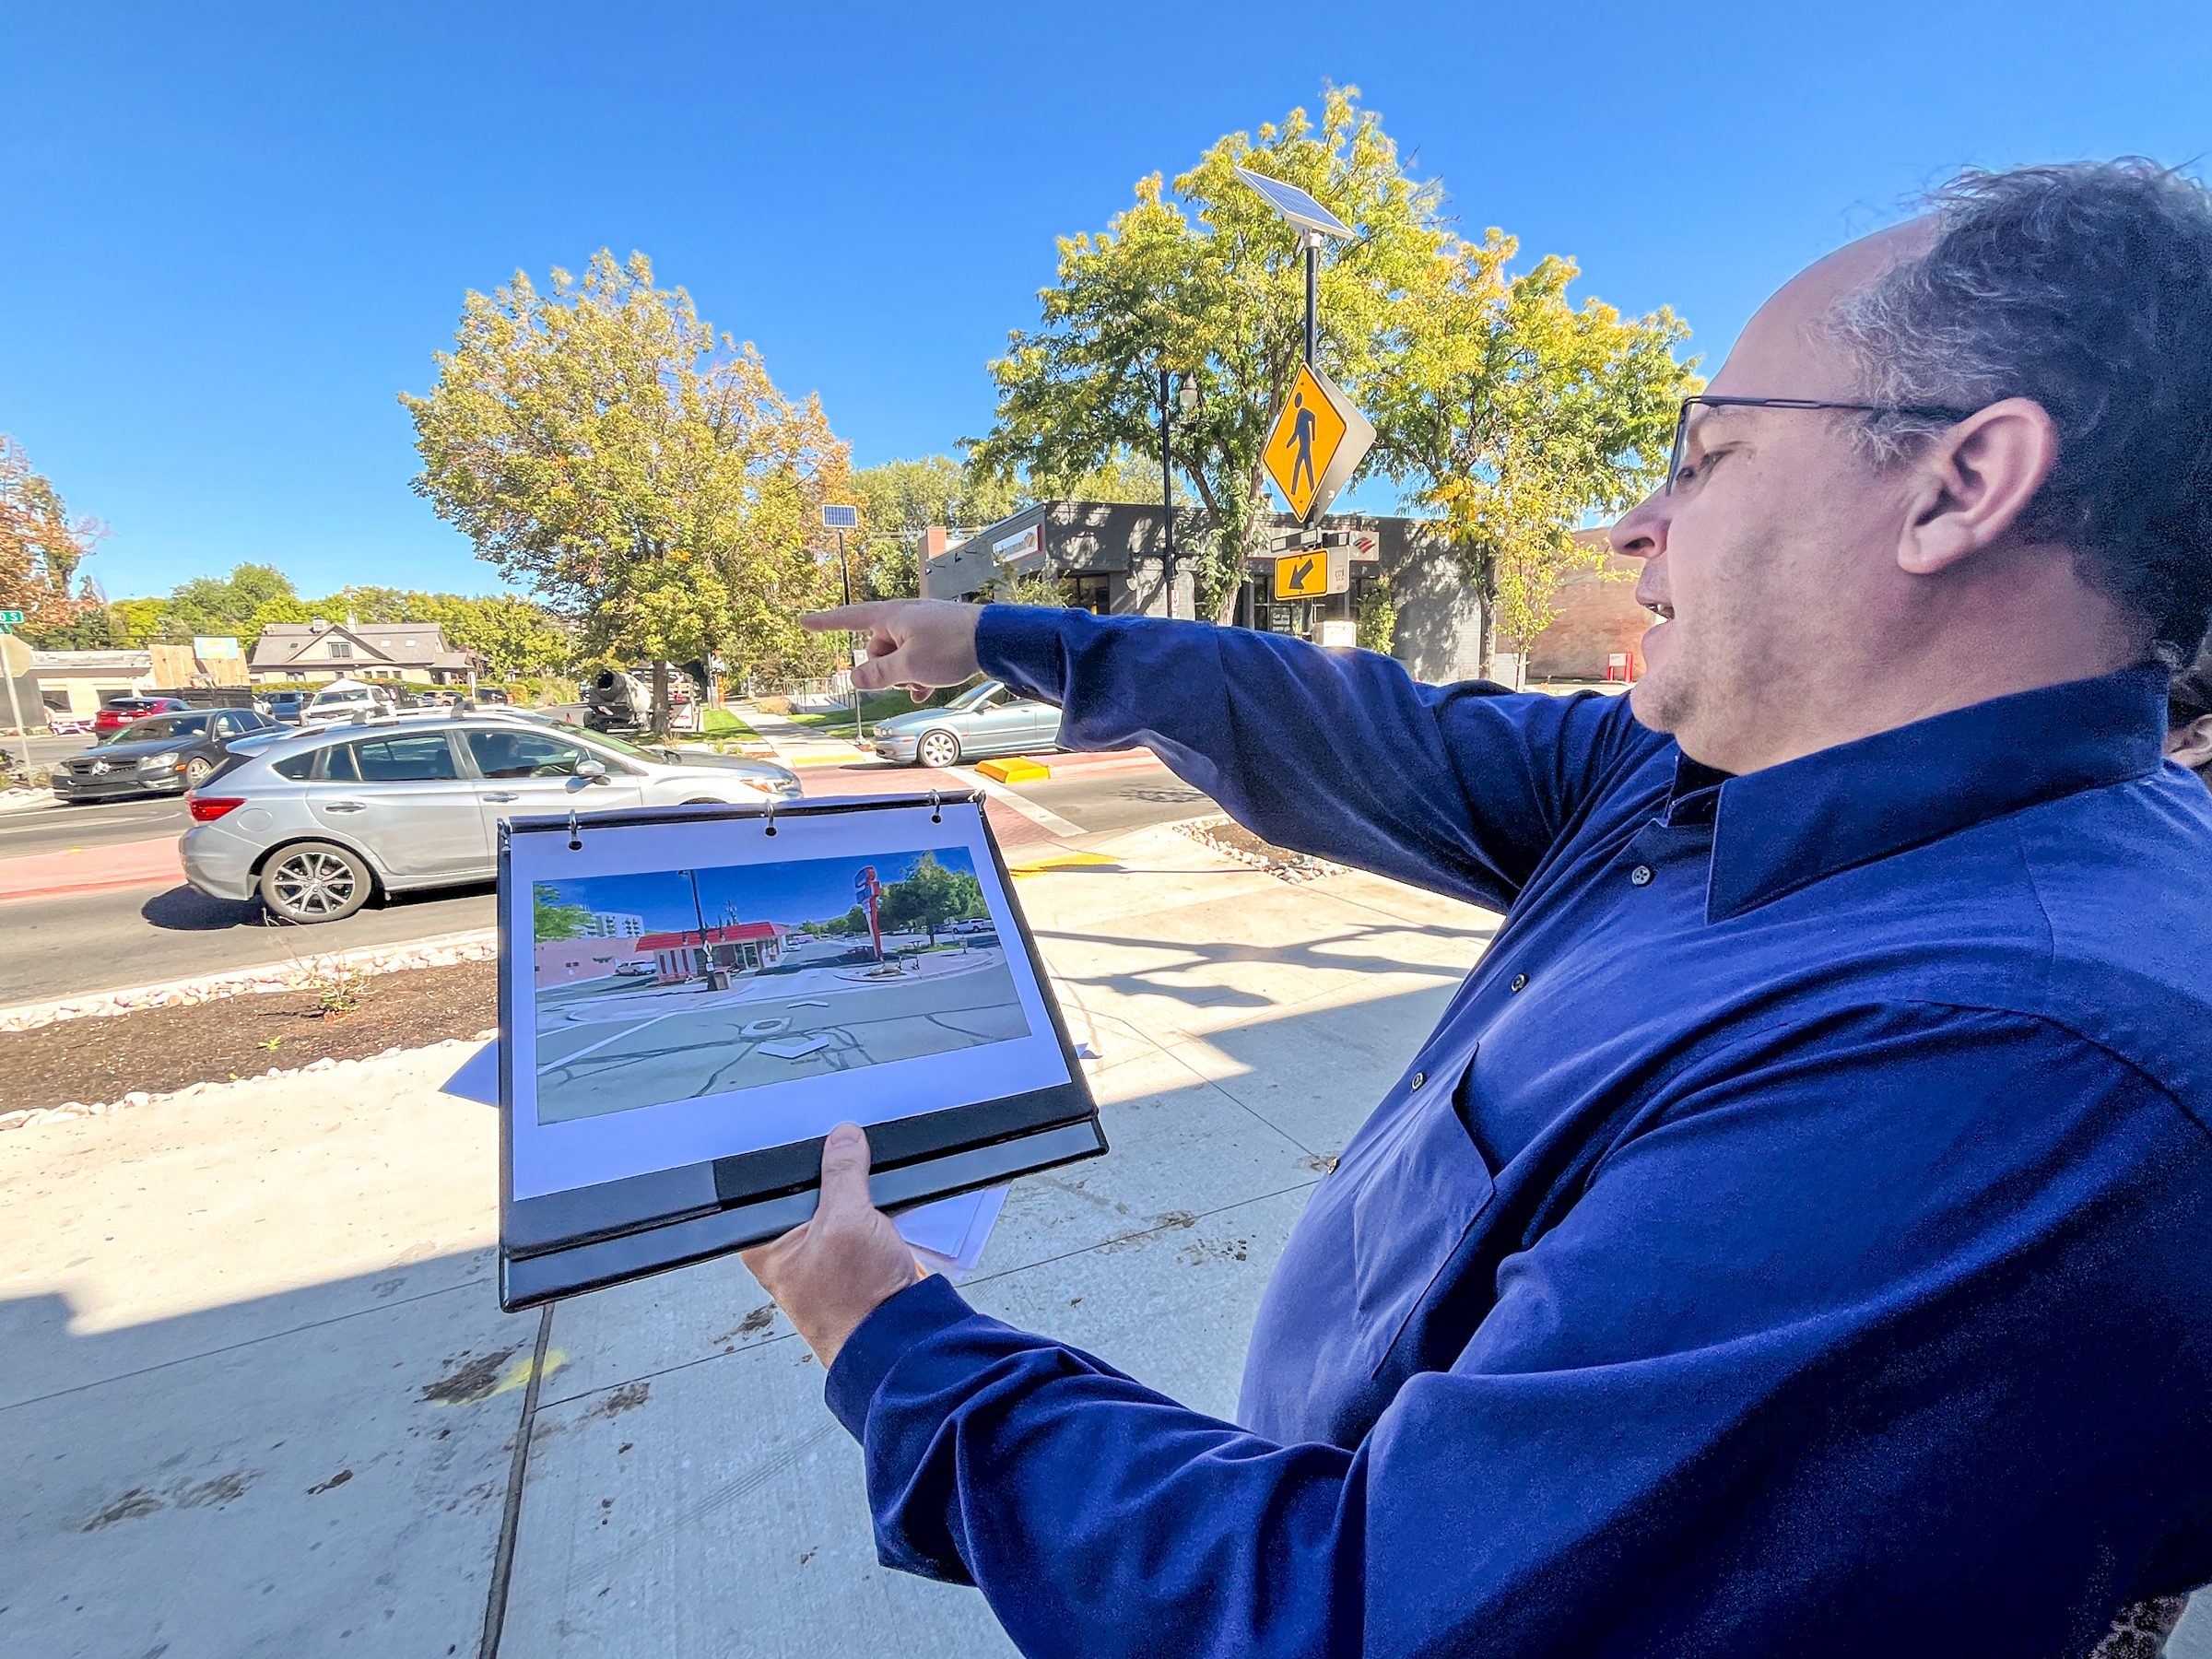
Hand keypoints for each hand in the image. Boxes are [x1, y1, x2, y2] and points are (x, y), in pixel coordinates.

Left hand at [741, 1123, 924, 1368]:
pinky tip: (882, 1210)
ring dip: (855, 1194)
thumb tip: (842, 1139)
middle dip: (832, 1172)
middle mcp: (785, 1249)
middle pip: (805, 1189)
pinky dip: (869, 1212)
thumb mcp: (849, 1221)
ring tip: (871, 1187)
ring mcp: (817, 1256)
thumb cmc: (857, 1303)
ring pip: (834, 1204)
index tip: (821, 1134)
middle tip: (853, 1155)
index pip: (770, 1181)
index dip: (797, 1155)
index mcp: (765, 1243)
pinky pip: (855, 1222)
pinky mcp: (847, 1262)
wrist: (898, 1339)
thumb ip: (842, 1174)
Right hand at [802, 599, 982, 700]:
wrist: (995, 638)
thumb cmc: (952, 646)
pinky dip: (918, 674)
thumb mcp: (909, 666)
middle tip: (908, 677)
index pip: (849, 619)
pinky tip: (926, 689)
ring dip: (905, 674)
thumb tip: (854, 678)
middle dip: (885, 669)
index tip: (804, 622)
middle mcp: (903, 617)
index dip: (825, 623)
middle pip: (877, 648)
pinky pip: (917, 658)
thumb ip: (878, 675)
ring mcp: (921, 626)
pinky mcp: (938, 636)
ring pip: (898, 657)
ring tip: (925, 681)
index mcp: (891, 616)